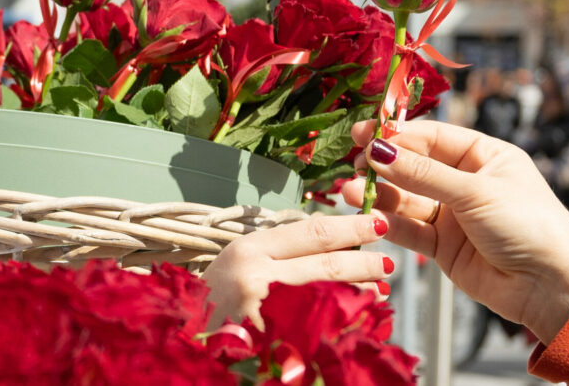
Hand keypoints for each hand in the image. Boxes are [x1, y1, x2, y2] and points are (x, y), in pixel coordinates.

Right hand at [201, 214, 392, 328]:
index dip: (352, 228)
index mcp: (249, 251)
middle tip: (388, 262)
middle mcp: (256, 278)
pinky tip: (358, 320)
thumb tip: (335, 243)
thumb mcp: (241, 265)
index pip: (313, 233)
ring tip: (380, 290)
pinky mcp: (272, 345)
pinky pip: (318, 331)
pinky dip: (343, 323)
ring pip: (329, 299)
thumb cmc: (214, 302)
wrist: (180, 344)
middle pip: (328, 265)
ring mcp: (264, 315)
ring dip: (361, 294)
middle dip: (366, 262)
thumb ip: (281, 253)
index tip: (377, 224)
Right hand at [342, 120, 568, 344]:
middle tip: (352, 161)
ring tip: (350, 190)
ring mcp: (453, 215)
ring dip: (379, 194)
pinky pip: (410, 229)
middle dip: (382, 164)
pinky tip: (369, 216)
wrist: (552, 288)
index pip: (432, 137)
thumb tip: (378, 150)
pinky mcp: (443, 247)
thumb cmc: (529, 225)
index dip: (397, 135)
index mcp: (484, 156)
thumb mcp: (476, 192)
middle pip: (414, 166)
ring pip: (406, 198)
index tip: (365, 133)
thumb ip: (423, 174)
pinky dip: (389, 223)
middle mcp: (466, 182)